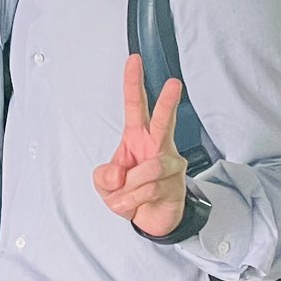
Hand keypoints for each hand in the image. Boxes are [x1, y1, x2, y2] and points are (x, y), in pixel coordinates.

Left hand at [94, 55, 188, 237]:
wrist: (150, 219)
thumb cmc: (130, 193)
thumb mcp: (104, 185)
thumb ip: (104, 176)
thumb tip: (119, 174)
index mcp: (136, 137)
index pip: (135, 105)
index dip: (133, 83)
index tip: (134, 61)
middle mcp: (156, 145)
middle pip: (164, 120)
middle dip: (168, 102)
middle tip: (174, 84)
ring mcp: (169, 164)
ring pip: (151, 168)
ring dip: (131, 187)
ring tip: (125, 195)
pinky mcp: (176, 184)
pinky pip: (150, 190)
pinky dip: (133, 200)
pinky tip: (135, 204)